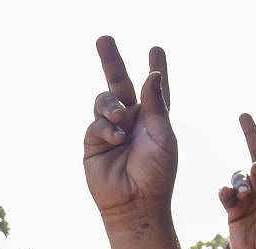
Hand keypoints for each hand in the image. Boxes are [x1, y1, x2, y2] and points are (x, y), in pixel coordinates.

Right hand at [84, 39, 175, 221]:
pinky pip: (95, 124)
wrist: (136, 204)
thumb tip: (152, 74)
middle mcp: (131, 120)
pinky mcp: (93, 144)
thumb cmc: (156, 173)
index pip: (154, 88)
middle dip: (111, 60)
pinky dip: (105, 127)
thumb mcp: (162, 135)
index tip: (156, 50)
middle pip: (119, 83)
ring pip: (104, 101)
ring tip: (119, 118)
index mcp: (153, 118)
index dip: (155, 68)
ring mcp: (110, 131)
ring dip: (110, 104)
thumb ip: (156, 104)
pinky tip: (115, 138)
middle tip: (104, 38)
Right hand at [219, 114, 255, 248]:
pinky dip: (226, 192)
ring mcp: (249, 199)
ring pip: (238, 175)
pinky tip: (228, 195)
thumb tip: (255, 163)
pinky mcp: (233, 210)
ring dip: (238, 180)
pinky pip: (227, 193)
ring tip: (241, 195)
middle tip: (243, 115)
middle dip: (251, 135)